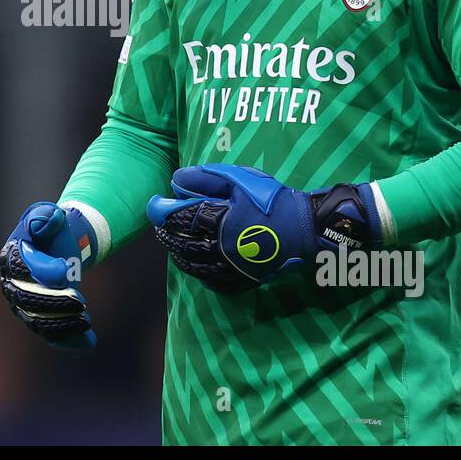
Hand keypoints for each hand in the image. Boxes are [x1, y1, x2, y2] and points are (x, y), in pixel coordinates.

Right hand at [0, 203, 97, 350]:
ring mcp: (23, 304)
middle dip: (54, 302)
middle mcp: (12, 284)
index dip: (42, 271)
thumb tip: (49, 219)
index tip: (65, 271)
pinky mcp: (38, 317)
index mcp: (11, 257)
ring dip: (62, 323)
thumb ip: (45, 215)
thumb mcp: (49, 215)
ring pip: (37, 320)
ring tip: (85, 321)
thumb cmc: (53, 229)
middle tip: (80, 301)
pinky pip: (49, 333)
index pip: (22, 269)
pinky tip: (88, 342)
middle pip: (27, 299)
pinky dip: (67, 339)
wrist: (60, 245)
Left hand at [146, 164, 383, 292]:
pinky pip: (213, 281)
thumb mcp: (239, 179)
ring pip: (194, 265)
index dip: (161, 210)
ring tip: (173, 246)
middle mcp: (219, 247)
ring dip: (179, 255)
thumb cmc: (272, 200)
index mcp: (217, 219)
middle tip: (161, 225)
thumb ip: (206, 178)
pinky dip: (199, 274)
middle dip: (167, 233)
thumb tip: (176, 179)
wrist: (306, 228)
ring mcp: (231, 267)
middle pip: (182, 243)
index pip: (178, 217)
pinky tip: (196, 267)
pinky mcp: (243, 279)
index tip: (154, 204)